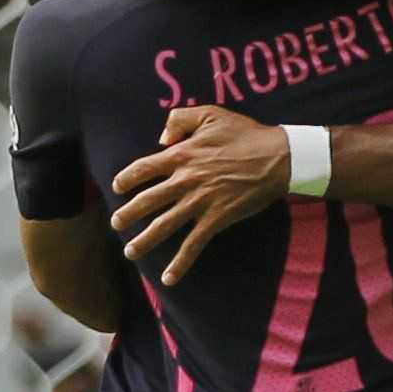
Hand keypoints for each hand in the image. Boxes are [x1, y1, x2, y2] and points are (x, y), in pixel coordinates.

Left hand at [111, 107, 292, 284]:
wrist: (277, 158)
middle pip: (147, 201)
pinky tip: (168, 278)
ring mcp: (199, 202)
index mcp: (181, 155)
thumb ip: (180, 119)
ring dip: (144, 241)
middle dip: (128, 214)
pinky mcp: (216, 219)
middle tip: (116, 224)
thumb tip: (161, 139)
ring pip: (164, 226)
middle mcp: (185, 181)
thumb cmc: (246, 134)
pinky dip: (180, 263)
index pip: (143, 168)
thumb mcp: (211, 113)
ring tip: (130, 252)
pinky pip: (193, 245)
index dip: (127, 178)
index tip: (118, 187)